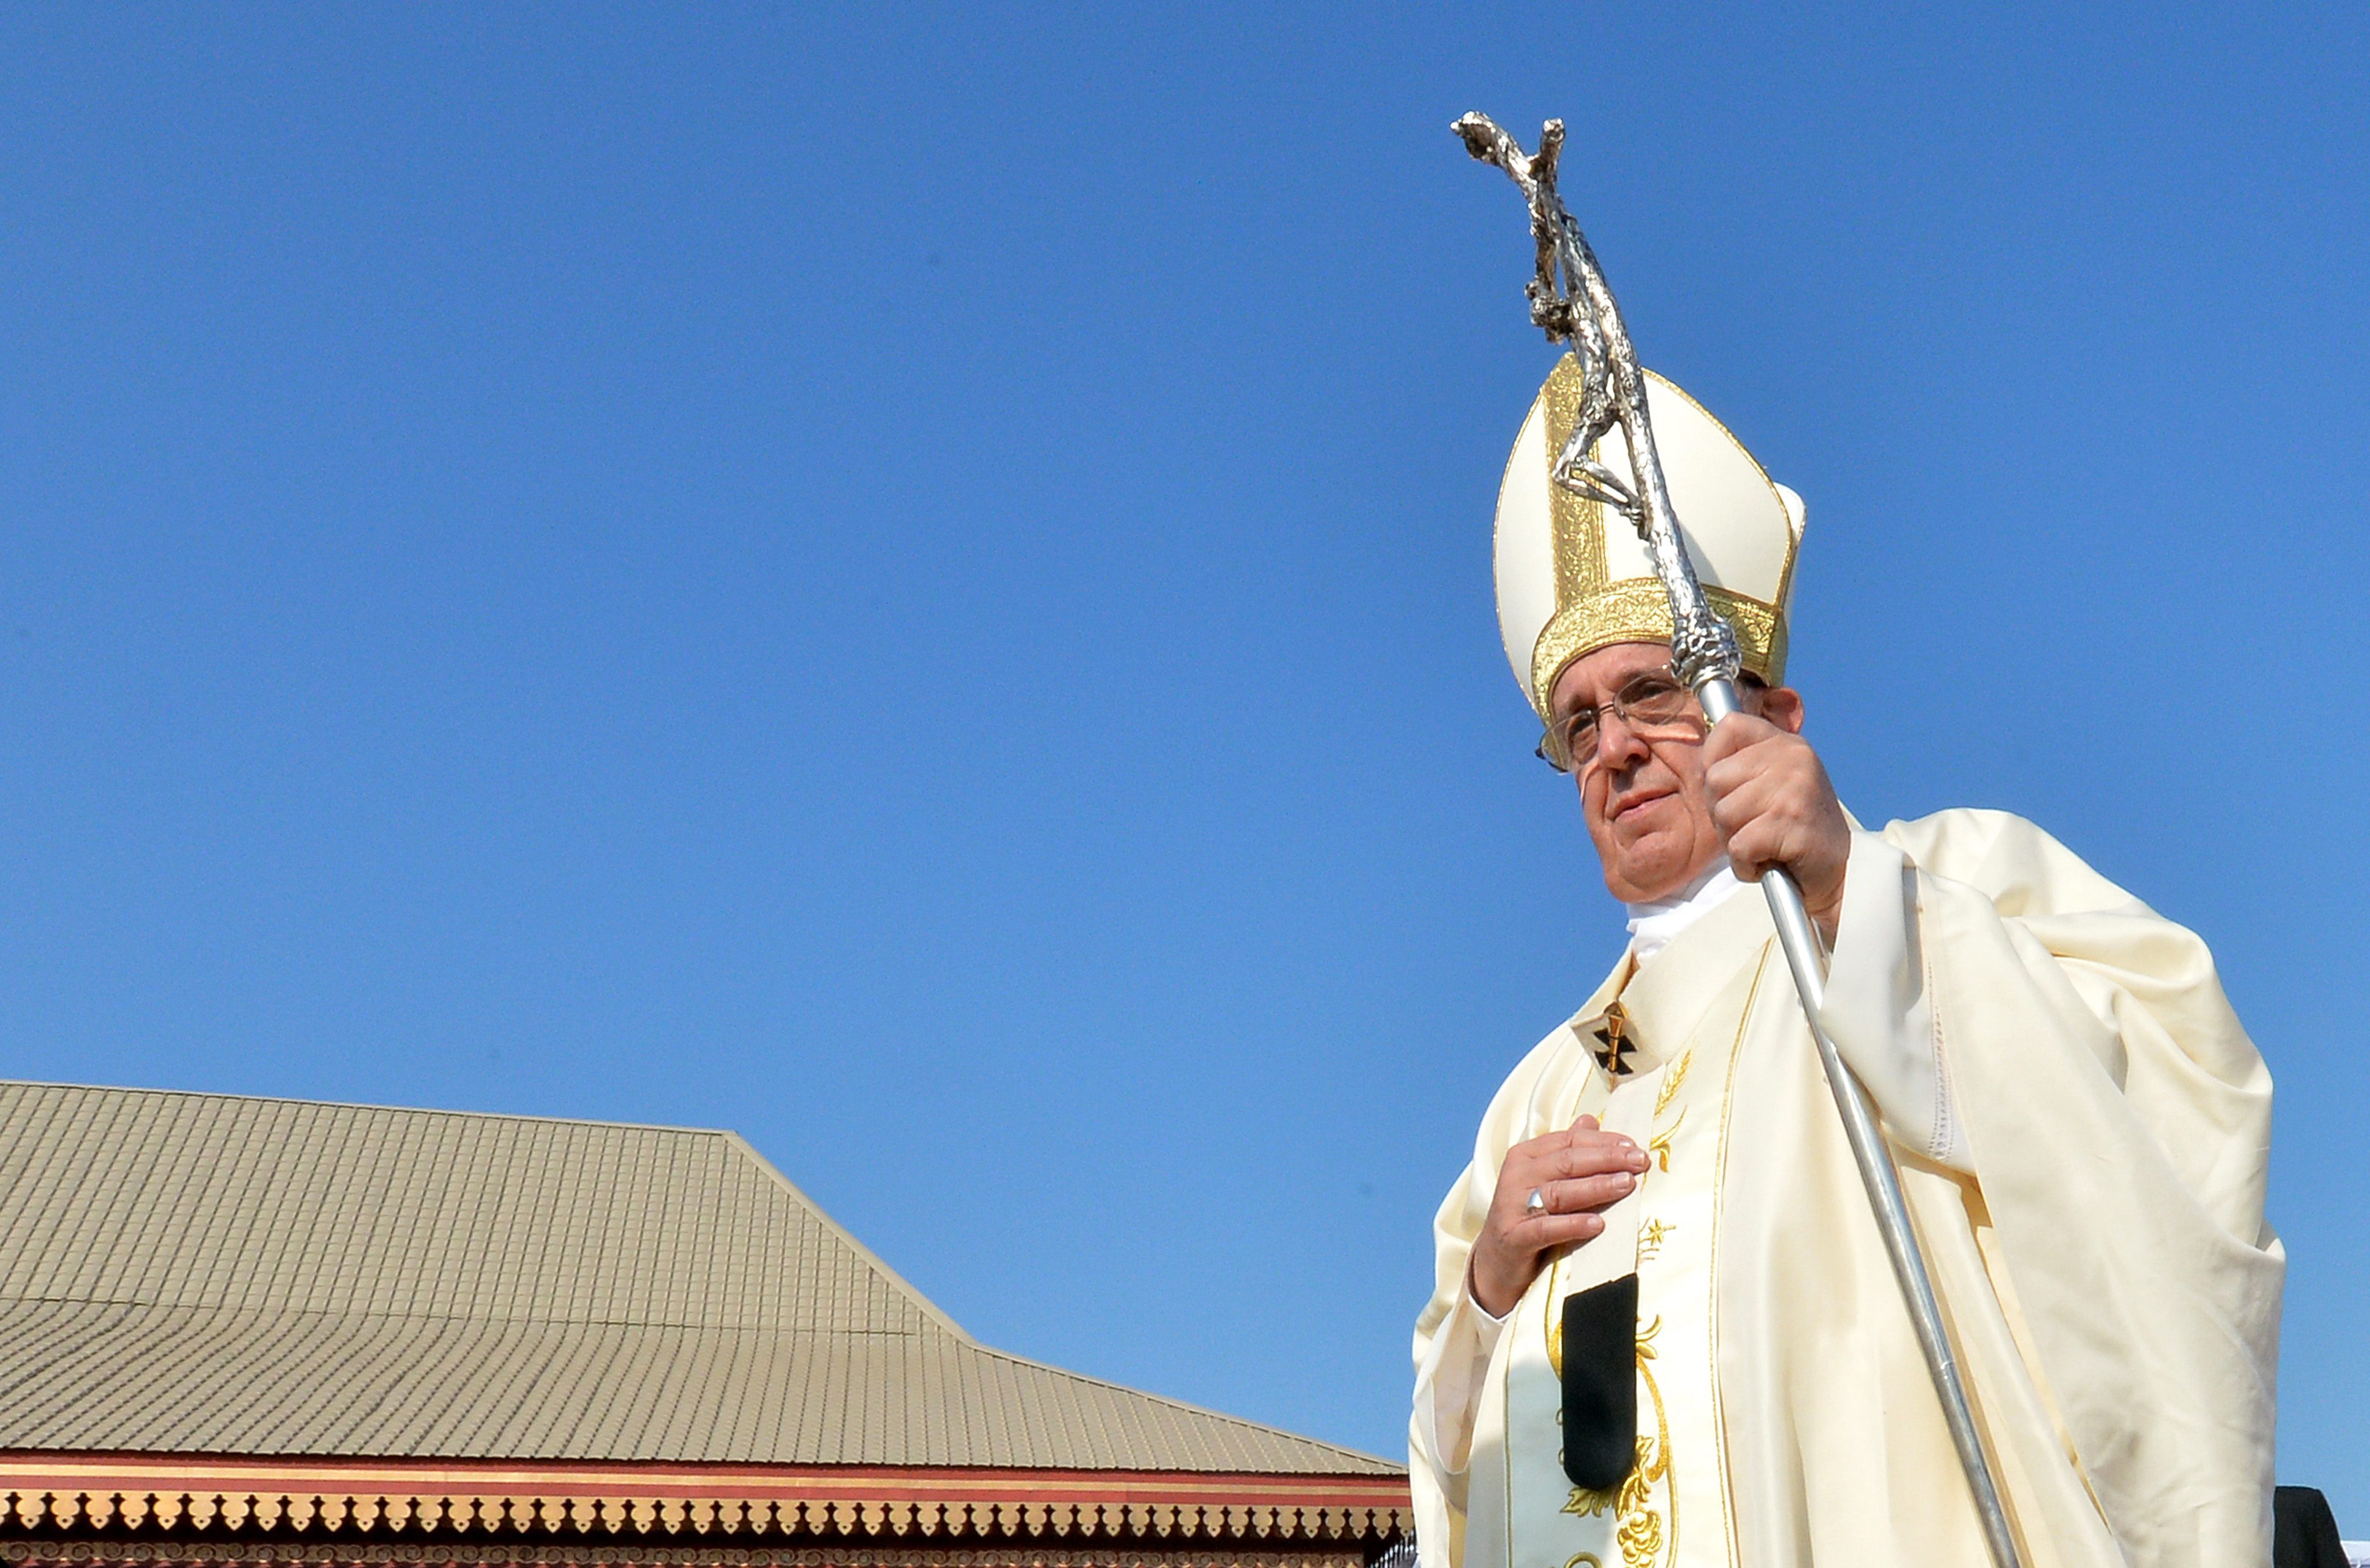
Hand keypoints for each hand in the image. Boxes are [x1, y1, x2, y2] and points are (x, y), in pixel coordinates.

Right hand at [1468, 1115, 1647, 1317]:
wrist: (1498, 1261)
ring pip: (1559, 1192)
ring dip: (1596, 1187)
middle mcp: (1517, 1176)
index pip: (1569, 1141)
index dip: (1604, 1142)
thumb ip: (1567, 1150)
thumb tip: (1591, 1120)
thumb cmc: (1529, 1216)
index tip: (1635, 1147)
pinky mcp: (1514, 1237)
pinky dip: (1572, 1225)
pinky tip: (1598, 1225)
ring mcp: (1512, 1206)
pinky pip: (1545, 1228)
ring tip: (1627, 1185)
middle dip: (1607, 1159)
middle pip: (1567, 1161)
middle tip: (1640, 1161)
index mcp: (1526, 1156)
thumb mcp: (1546, 1180)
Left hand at [1702, 710, 1850, 940]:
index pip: (1729, 727)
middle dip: (1722, 812)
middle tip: (1754, 826)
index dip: (1714, 760)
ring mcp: (1795, 789)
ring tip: (1764, 844)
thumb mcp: (1773, 784)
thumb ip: (1742, 765)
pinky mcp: (1793, 823)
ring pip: (1724, 814)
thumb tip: (1704, 762)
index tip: (1730, 788)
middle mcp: (1793, 758)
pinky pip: (1738, 846)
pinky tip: (1770, 861)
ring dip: (1734, 840)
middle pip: (1715, 778)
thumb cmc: (1794, 830)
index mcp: (1787, 743)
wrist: (1839, 874)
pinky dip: (1746, 864)